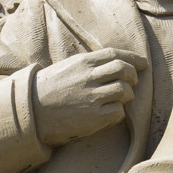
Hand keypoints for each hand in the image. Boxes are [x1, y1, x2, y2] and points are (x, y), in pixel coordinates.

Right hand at [33, 48, 147, 145]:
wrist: (29, 112)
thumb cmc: (48, 89)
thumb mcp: (67, 68)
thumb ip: (89, 64)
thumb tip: (115, 62)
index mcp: (82, 63)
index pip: (115, 54)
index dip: (133, 58)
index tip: (143, 63)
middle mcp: (89, 78)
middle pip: (124, 70)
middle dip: (133, 75)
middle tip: (132, 82)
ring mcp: (91, 98)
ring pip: (125, 91)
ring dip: (127, 95)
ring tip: (119, 99)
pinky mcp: (93, 117)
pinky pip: (118, 112)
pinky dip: (119, 112)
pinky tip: (110, 113)